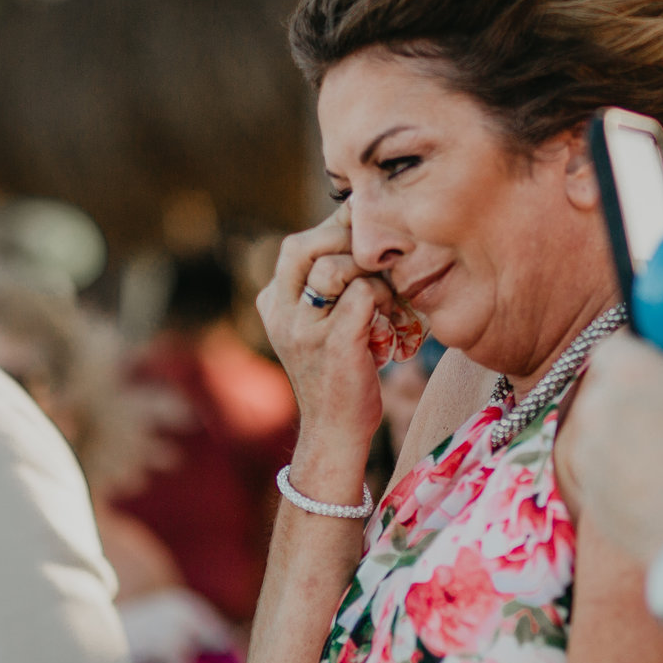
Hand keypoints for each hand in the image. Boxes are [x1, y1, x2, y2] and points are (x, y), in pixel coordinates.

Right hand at [257, 206, 400, 469]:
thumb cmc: (336, 373)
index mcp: (272, 303)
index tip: (365, 236)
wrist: (334, 431)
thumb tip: (355, 234)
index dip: (333, 231)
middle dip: (346, 240)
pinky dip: (383, 297)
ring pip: (336, 265)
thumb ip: (323, 286)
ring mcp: (304, 329)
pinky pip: (364, 293)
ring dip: (370, 273)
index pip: (296, 245)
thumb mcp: (316, 326)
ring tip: (385, 296)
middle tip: (376, 257)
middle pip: (305, 245)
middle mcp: (281, 313)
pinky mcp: (335, 343)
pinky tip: (390, 315)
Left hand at [563, 334, 662, 561]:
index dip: (641, 357)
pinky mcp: (586, 492)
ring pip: (601, 434)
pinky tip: (656, 490)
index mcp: (626, 369)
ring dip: (624, 439)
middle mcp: (594, 406)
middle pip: (606, 391)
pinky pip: (603, 474)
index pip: (618, 346)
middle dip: (632, 399)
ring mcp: (584, 453)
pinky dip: (622, 478)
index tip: (662, 371)